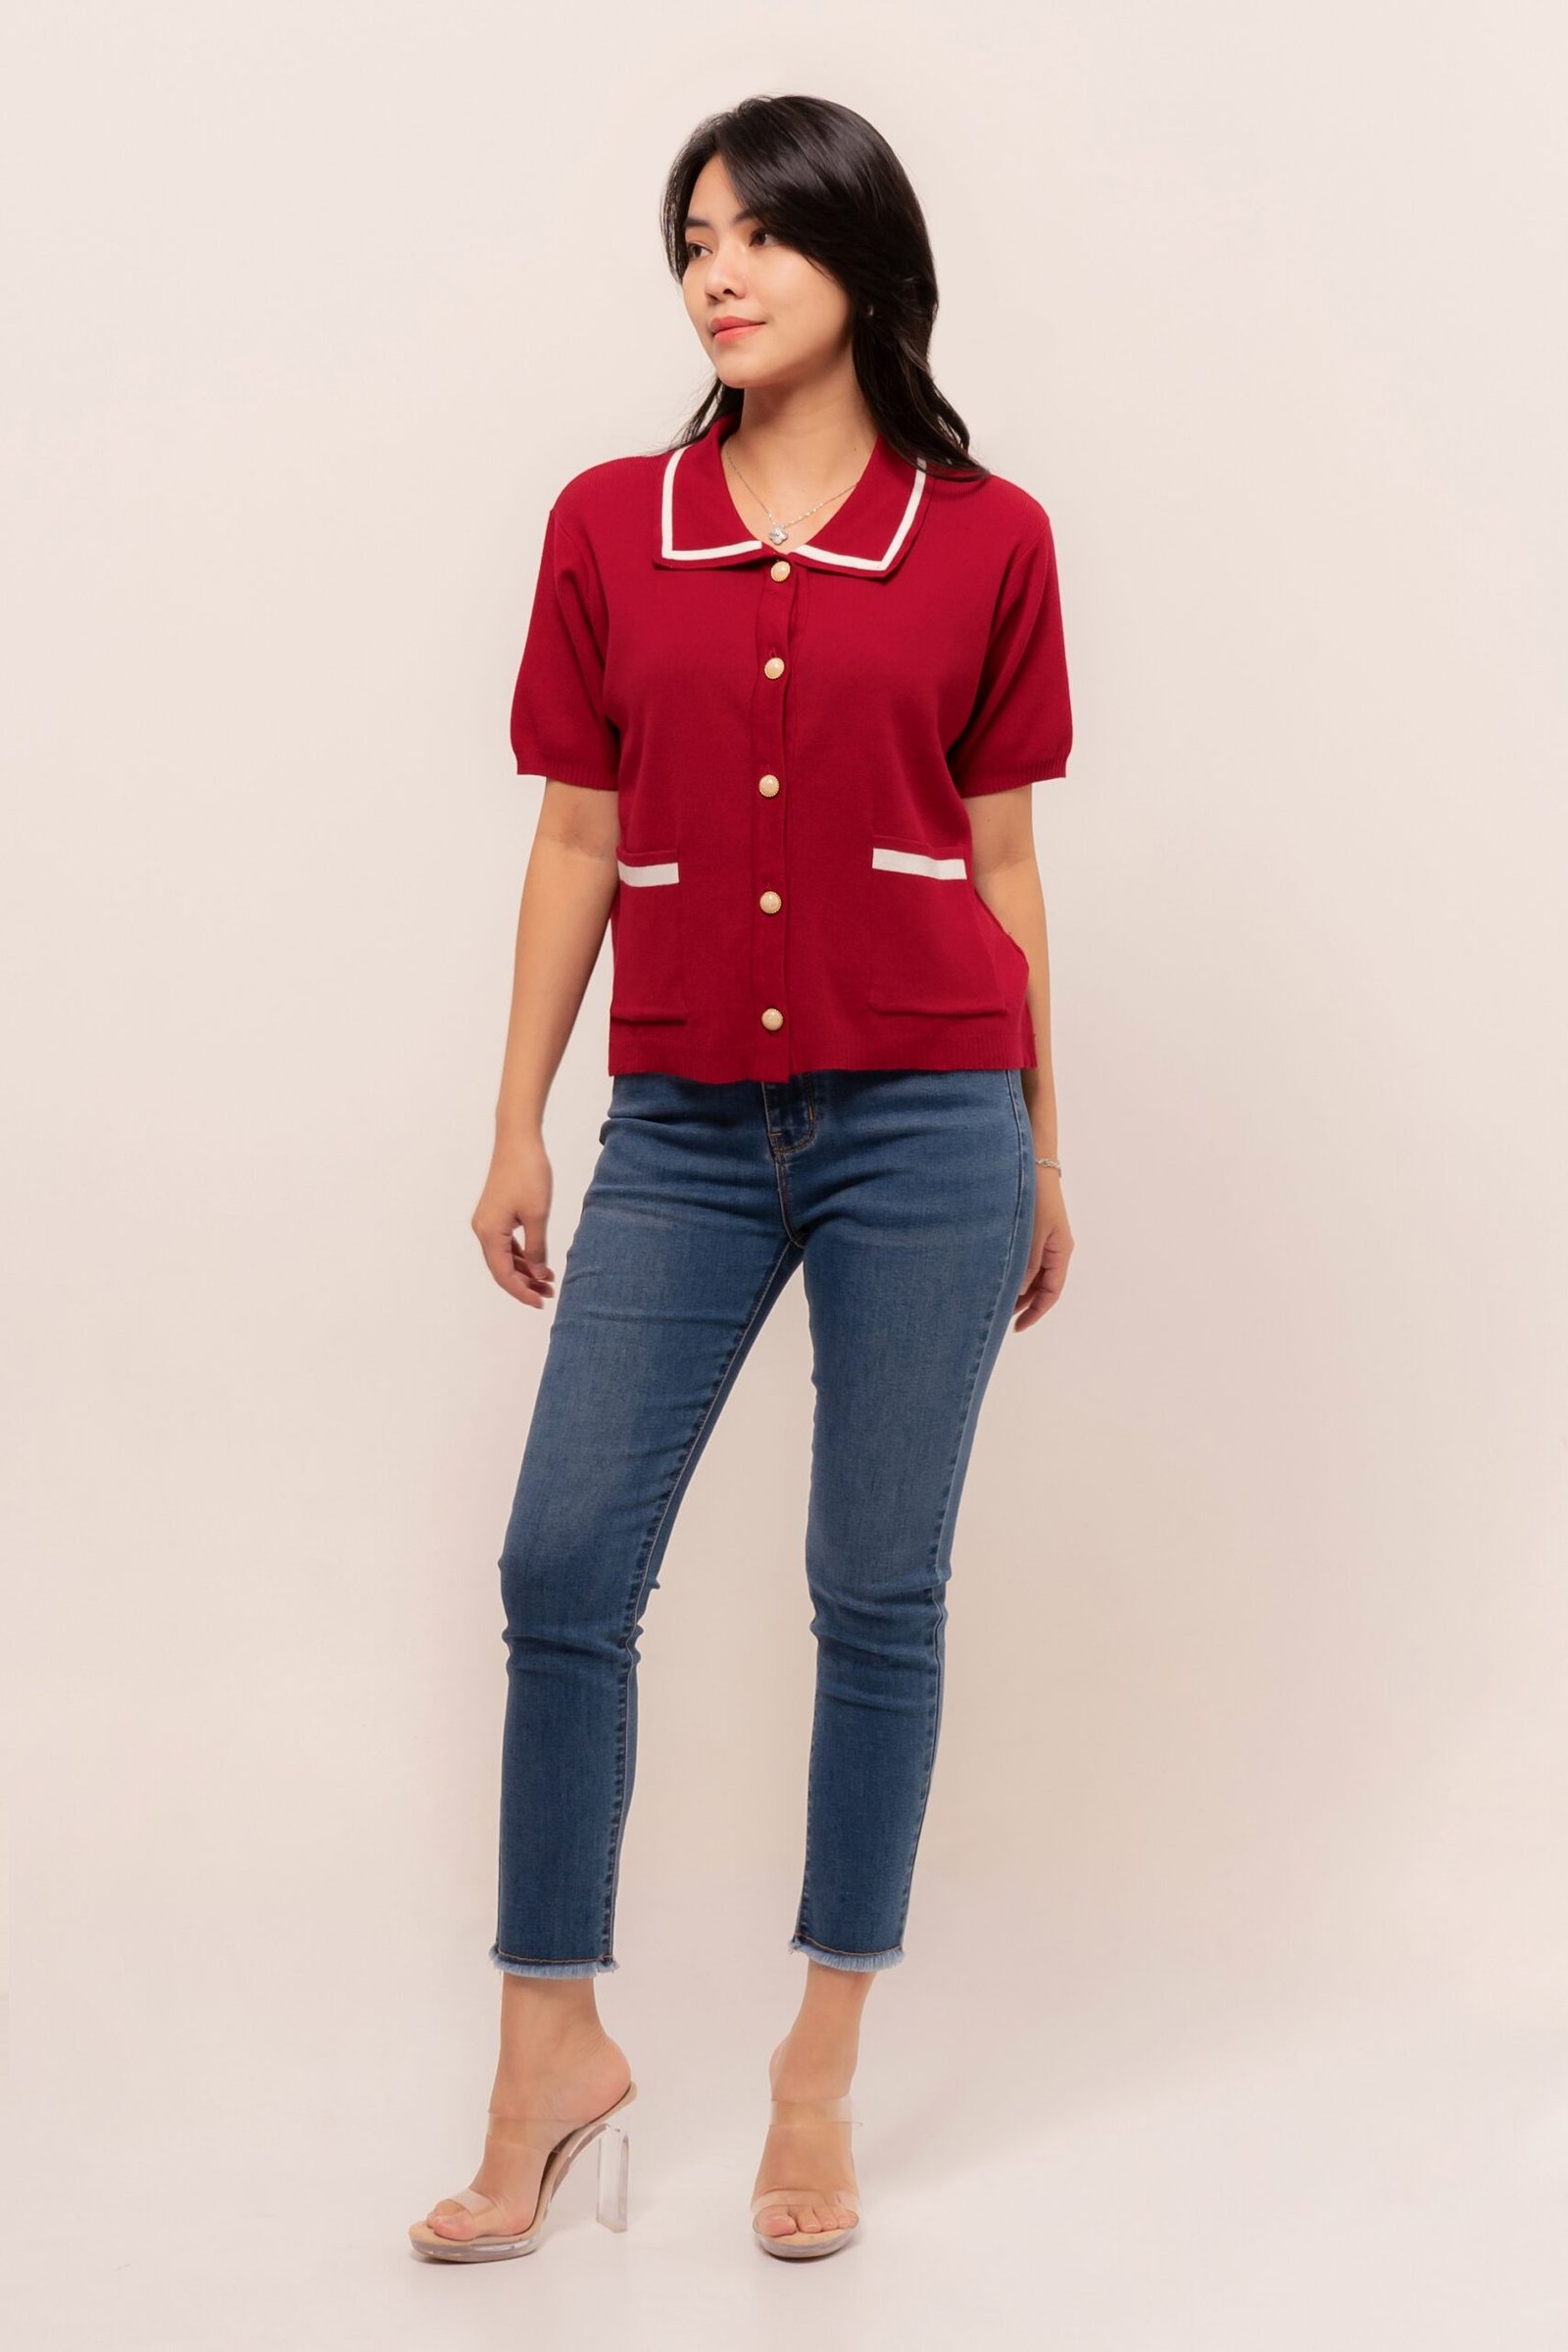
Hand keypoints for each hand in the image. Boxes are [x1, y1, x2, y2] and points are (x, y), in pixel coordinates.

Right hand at [473, 1135, 555, 1307]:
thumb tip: (539, 1274)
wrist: (518, 1140)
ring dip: (525, 1270)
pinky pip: (507, 1243)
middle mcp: (483, 1230)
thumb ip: (538, 1248)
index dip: (521, 1292)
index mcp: (489, 1233)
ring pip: (505, 1257)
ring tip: (549, 1281)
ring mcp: (488, 1222)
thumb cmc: (528, 1173)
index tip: (540, 1302)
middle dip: (525, 1284)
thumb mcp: (538, 1215)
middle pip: (502, 1269)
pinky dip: (522, 1255)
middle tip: (549, 1294)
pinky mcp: (496, 1214)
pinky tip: (540, 1262)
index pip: (503, 1275)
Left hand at [1013, 1168, 1071, 1330]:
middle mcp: (1055, 1248)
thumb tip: (1020, 1292)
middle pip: (1042, 1286)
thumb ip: (1027, 1265)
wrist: (1032, 1162)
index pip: (1051, 1292)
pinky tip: (997, 1276)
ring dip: (1018, 1289)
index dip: (1035, 1312)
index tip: (1016, 1328)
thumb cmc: (1036, 1196)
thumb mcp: (1031, 1234)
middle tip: (1000, 1319)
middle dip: (1024, 1304)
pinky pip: (1026, 1259)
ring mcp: (1044, 1239)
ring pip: (1032, 1274)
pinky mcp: (1033, 1229)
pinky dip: (1015, 1271)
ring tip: (996, 1301)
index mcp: (1061, 1252)